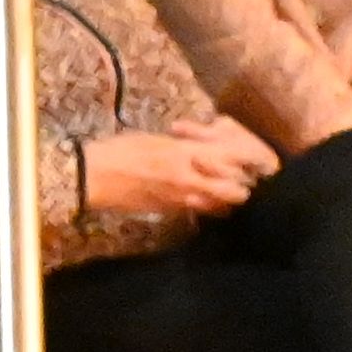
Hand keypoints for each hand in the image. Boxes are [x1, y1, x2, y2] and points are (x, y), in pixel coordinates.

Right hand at [79, 119, 275, 218]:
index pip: (236, 158)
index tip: (260, 159)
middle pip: (236, 190)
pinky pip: (199, 211)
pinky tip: (202, 199)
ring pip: (221, 206)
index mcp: (189, 154)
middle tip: (245, 179)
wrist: (92, 177)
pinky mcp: (170, 211)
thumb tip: (207, 151)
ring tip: (225, 192)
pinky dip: (207, 206)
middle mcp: (191, 179)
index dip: (253, 160)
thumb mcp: (159, 141)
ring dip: (227, 200)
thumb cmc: (121, 151)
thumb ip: (188, 147)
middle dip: (244, 186)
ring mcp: (181, 198)